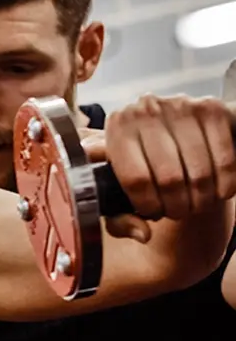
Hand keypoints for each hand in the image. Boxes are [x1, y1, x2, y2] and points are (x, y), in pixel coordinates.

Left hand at [88, 94, 235, 242]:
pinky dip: (226, 184)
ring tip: (197, 203)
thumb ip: (119, 218)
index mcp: (116, 129)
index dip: (149, 206)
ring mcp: (181, 106)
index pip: (135, 179)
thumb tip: (142, 234)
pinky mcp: (212, 108)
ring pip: (199, 172)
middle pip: (169, 178)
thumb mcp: (119, 189)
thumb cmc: (142, 164)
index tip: (154, 214)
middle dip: (177, 207)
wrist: (171, 130)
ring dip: (202, 199)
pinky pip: (225, 159)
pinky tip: (219, 191)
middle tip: (179, 212)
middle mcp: (145, 111)